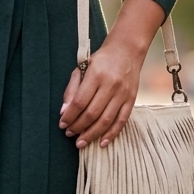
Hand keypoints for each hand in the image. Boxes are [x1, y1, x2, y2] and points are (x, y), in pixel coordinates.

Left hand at [59, 0, 164, 147]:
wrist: (127, 50)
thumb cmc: (101, 60)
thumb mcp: (82, 68)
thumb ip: (72, 89)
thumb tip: (64, 112)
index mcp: (96, 75)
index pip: (80, 101)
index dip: (70, 116)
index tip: (62, 124)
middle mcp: (111, 85)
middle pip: (92, 113)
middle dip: (78, 127)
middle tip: (69, 134)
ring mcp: (123, 93)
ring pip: (106, 120)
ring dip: (92, 134)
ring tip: (80, 142)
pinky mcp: (131, 99)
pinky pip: (121, 121)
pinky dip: (112, 134)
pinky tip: (102, 143)